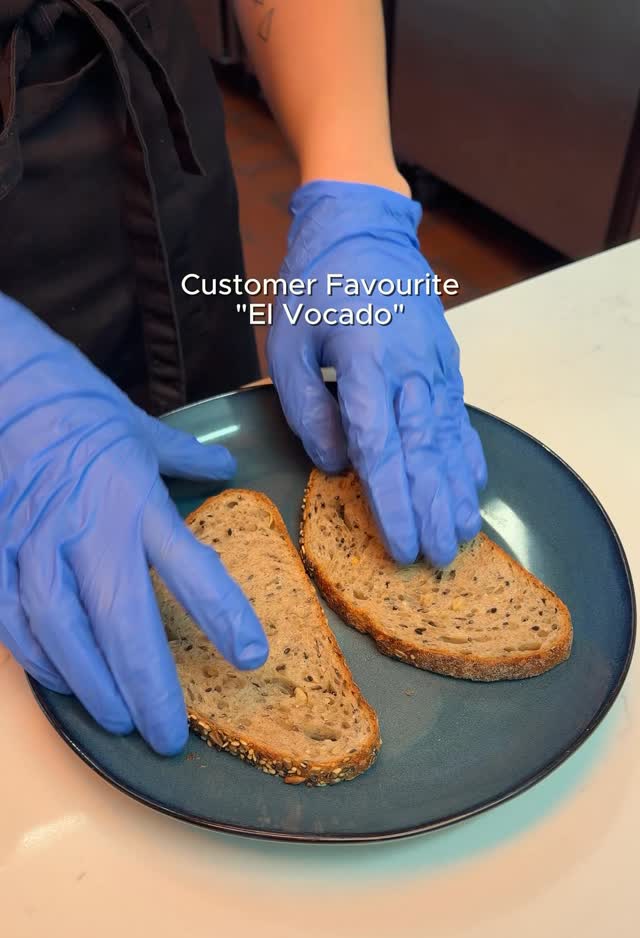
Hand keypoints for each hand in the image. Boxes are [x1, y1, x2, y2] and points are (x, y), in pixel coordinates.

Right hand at [0, 296, 267, 754]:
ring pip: (62, 630)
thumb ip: (184, 460)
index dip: (222, 615)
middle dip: (147, 685)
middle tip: (169, 734)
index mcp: (135, 497)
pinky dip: (37, 657)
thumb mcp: (140, 428)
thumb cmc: (75, 405)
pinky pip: (12, 617)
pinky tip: (60, 683)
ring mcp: (35, 541)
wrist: (2, 382)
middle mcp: (88, 526)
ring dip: (91, 684)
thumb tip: (224, 470)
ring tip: (119, 720)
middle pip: (121, 619)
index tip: (251, 656)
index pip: (189, 565)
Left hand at [268, 180, 486, 565]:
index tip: (398, 543)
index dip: (391, 501)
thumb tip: (337, 463)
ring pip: (449, 438)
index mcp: (365, 363)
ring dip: (457, 490)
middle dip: (432, 509)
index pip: (380, 446)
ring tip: (463, 535)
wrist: (361, 227)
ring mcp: (434, 365)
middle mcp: (409, 368)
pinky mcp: (446, 362)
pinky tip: (474, 486)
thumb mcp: (288, 342)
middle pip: (424, 452)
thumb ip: (307, 408)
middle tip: (438, 559)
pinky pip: (460, 417)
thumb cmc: (316, 286)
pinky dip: (468, 454)